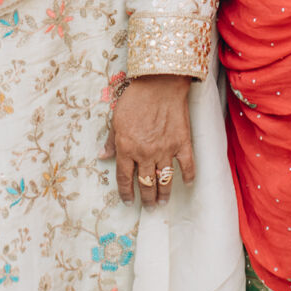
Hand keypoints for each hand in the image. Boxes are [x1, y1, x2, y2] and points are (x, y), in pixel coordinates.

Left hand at [103, 75, 194, 206]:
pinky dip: (187, 176)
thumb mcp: (116, 118)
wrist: (160, 83)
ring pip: (164, 180)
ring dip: (163, 194)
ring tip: (162, 203)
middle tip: (148, 207)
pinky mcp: (182, 143)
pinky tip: (186, 184)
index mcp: (126, 148)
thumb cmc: (135, 98)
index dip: (126, 193)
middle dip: (146, 199)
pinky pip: (186, 166)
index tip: (128, 201)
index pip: (124, 178)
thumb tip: (103, 156)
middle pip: (145, 184)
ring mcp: (165, 150)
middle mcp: (145, 153)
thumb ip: (111, 140)